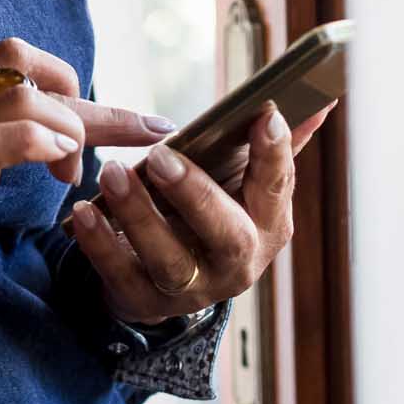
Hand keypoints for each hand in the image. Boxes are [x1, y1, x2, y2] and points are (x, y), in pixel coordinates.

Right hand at [0, 38, 172, 395]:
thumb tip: (57, 139)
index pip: (16, 63)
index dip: (74, 84)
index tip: (127, 124)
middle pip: (23, 59)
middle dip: (81, 96)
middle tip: (102, 148)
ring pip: (24, 94)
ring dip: (68, 132)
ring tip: (67, 178)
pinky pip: (3, 137)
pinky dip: (43, 143)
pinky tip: (56, 170)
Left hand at [67, 101, 333, 323]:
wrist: (167, 285)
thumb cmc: (210, 217)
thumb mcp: (243, 187)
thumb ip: (276, 148)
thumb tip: (320, 100)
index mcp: (268, 226)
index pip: (277, 188)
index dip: (275, 155)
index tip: (265, 115)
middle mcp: (237, 263)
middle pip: (224, 233)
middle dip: (195, 194)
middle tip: (160, 156)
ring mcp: (192, 289)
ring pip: (169, 259)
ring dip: (139, 215)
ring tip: (112, 173)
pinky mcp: (145, 302)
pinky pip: (120, 275)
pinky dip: (100, 243)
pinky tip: (83, 211)